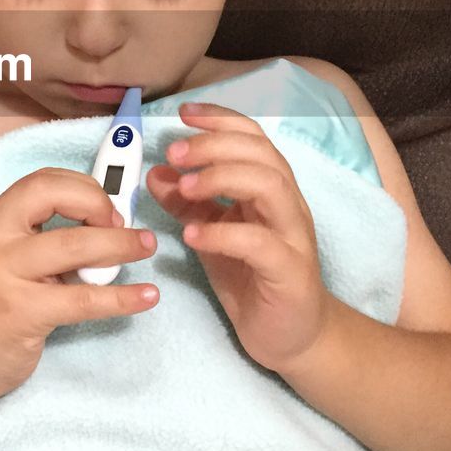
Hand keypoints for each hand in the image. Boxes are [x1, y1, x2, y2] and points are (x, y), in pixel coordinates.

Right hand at [0, 167, 158, 403]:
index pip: (42, 181)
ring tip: (145, 248)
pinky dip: (122, 297)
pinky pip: (84, 300)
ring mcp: (4, 276)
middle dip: (103, 208)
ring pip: (74, 246)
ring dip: (119, 245)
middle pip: (56, 199)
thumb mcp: (6, 255)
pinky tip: (146, 297)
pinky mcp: (21, 313)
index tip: (108, 210)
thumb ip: (43, 234)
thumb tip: (106, 220)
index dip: (84, 188)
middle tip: (128, 230)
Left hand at [144, 100, 331, 374]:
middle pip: (261, 154)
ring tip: (184, 188)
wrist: (294, 336)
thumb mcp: (212, 234)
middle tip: (175, 153)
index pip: (253, 138)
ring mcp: (293, 236)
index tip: (184, 114)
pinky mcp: (290, 272)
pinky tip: (192, 234)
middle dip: (214, 146)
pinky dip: (224, 233)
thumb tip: (156, 173)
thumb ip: (188, 203)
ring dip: (223, 178)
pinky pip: (261, 244)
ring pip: (271, 186)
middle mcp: (287, 205)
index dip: (220, 120)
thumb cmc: (253, 278)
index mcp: (270, 189)